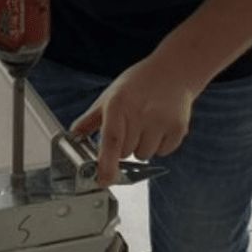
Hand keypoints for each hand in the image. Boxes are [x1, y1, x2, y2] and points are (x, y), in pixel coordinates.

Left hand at [70, 54, 195, 185]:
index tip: (103, 180)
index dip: (106, 163)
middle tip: (130, 124)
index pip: (111, 140)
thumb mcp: (110, 96)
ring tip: (146, 123)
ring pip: (144, 155)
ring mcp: (161, 121)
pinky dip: (160, 145)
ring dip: (142, 146)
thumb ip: (90, 120)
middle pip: (125, 152)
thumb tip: (72, 137)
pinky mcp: (178, 129)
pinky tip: (160, 124)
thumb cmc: (138, 84)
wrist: (174, 71)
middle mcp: (141, 113)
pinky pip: (163, 152)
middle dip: (124, 145)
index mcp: (119, 104)